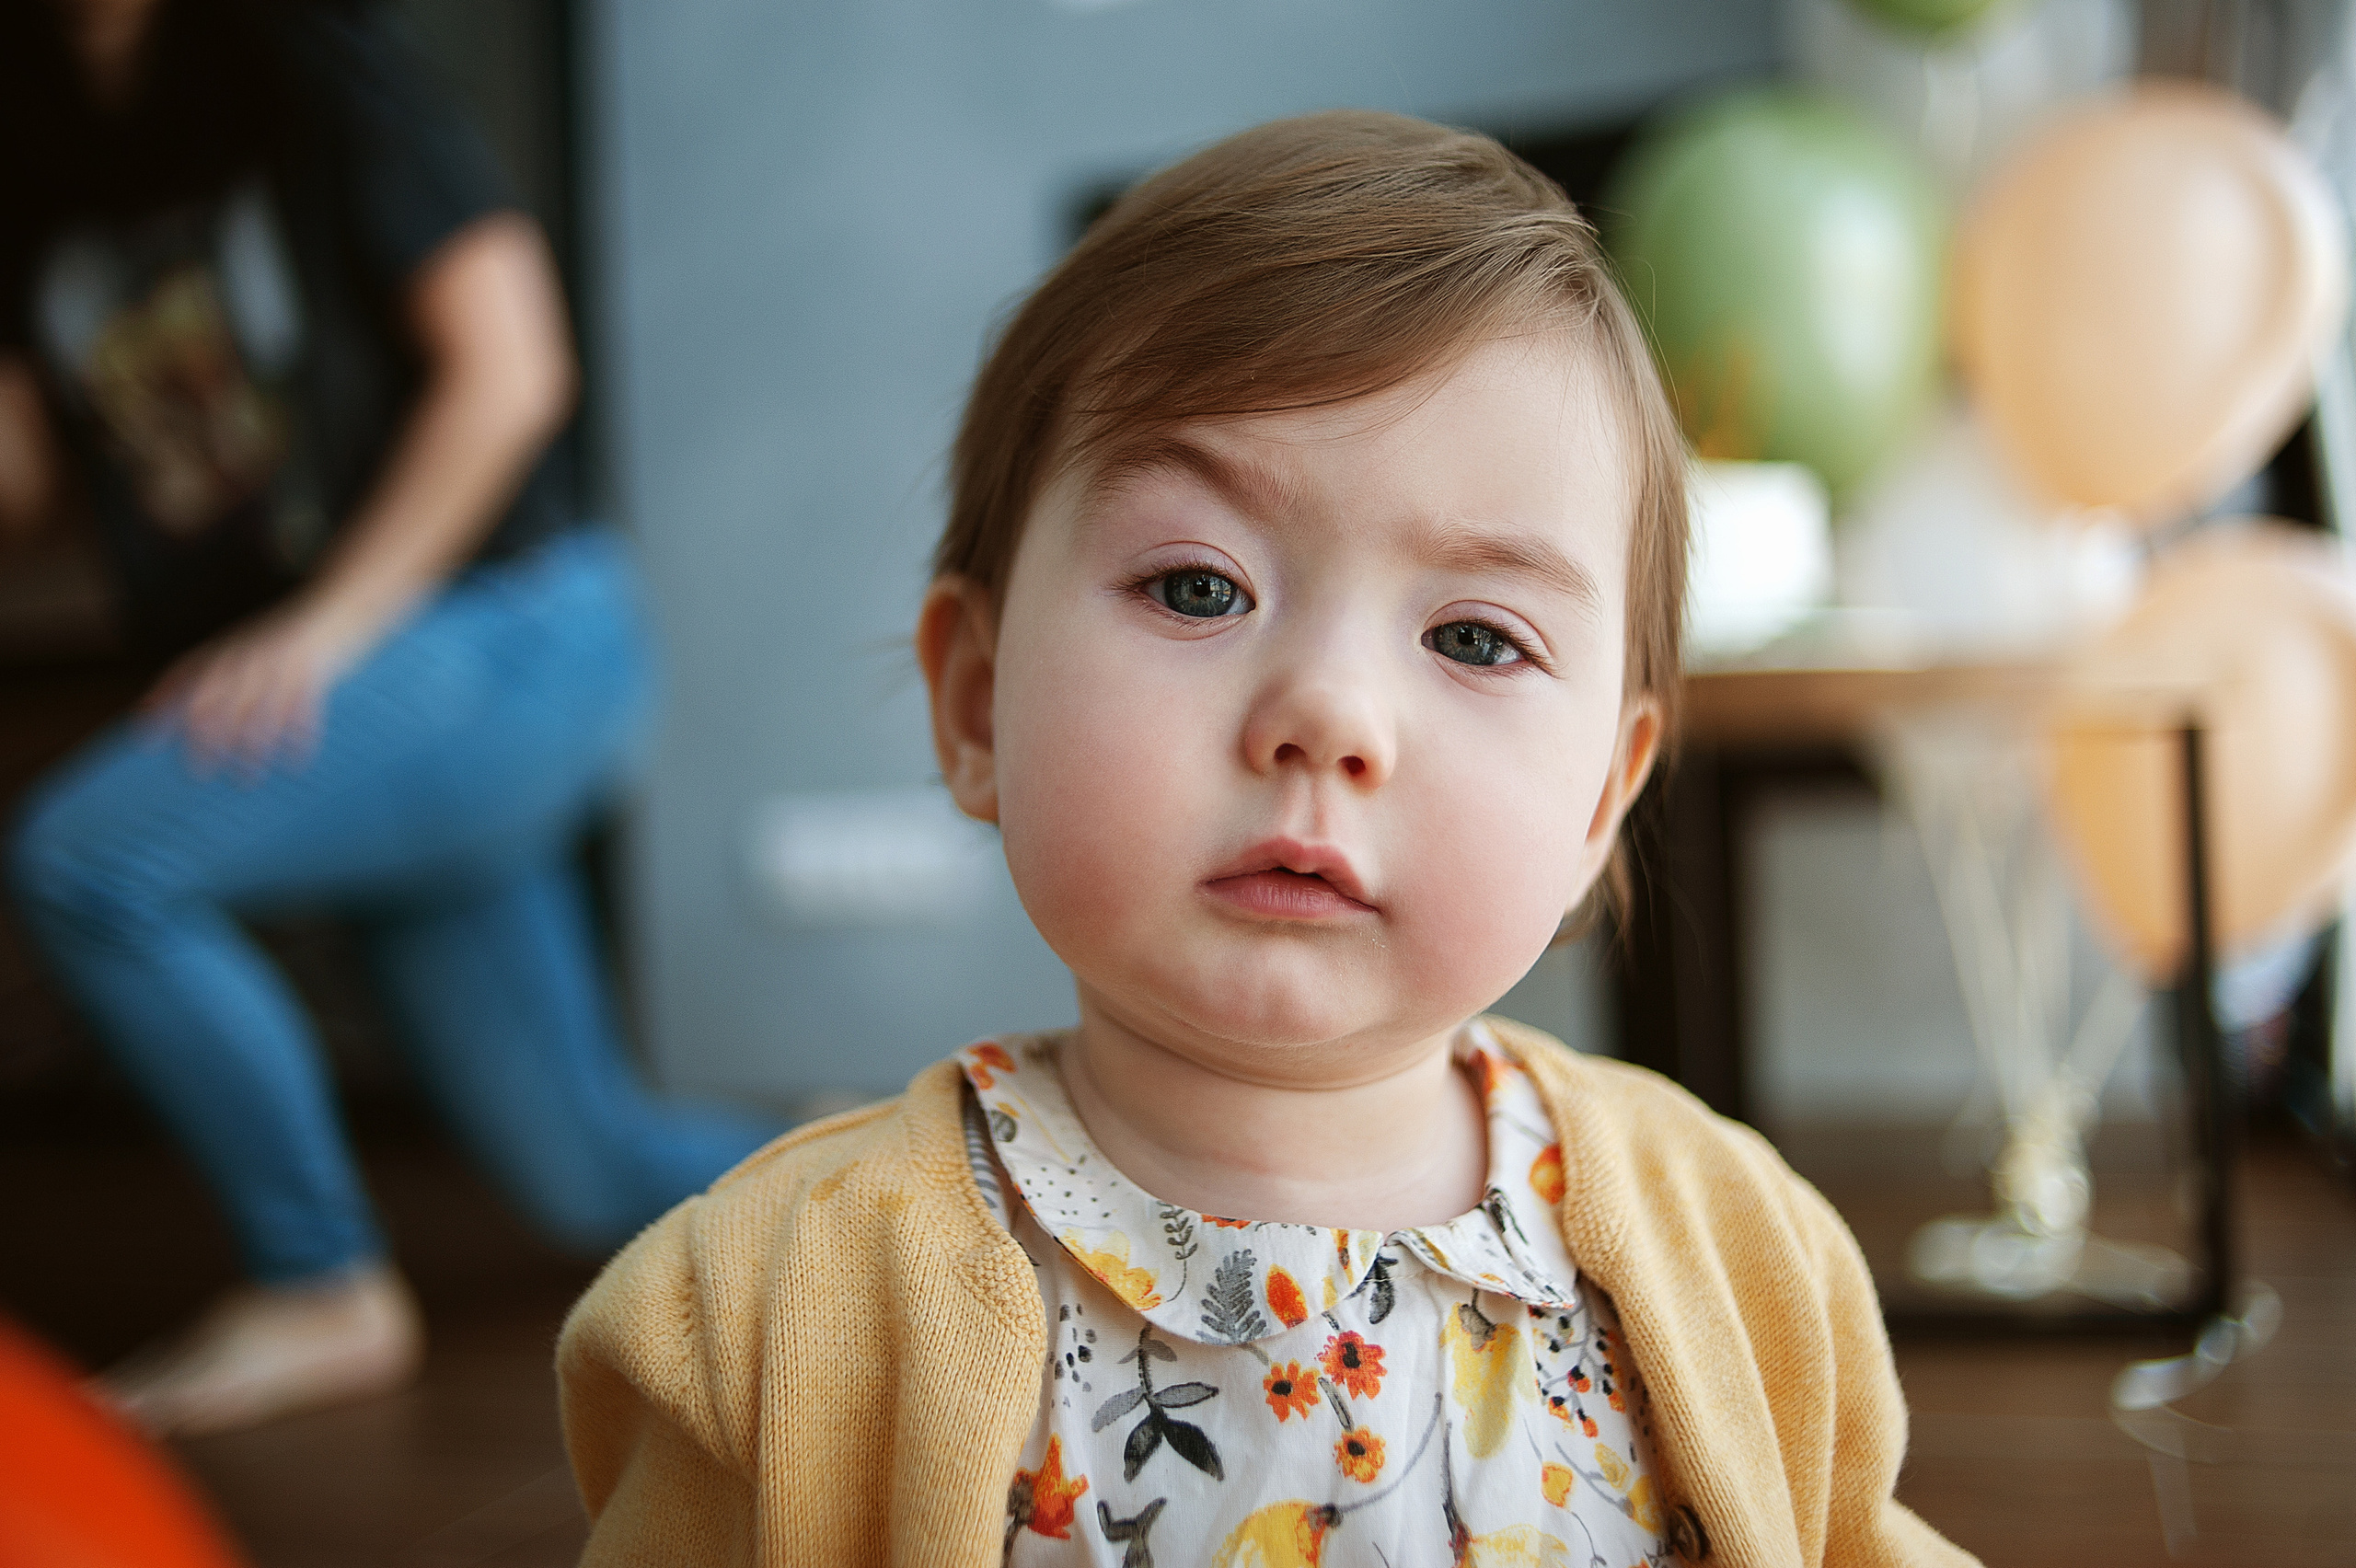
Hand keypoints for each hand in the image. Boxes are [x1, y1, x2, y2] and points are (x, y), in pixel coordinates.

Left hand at [144, 599, 377, 771]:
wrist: (340, 604)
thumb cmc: (291, 637)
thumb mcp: (250, 647)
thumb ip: (220, 671)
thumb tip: (182, 701)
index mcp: (231, 649)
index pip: (188, 675)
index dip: (166, 704)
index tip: (145, 735)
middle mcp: (250, 655)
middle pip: (219, 698)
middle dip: (206, 736)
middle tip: (200, 771)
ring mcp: (282, 661)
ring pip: (259, 710)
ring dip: (251, 747)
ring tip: (247, 778)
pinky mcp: (314, 669)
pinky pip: (302, 708)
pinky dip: (299, 737)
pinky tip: (295, 762)